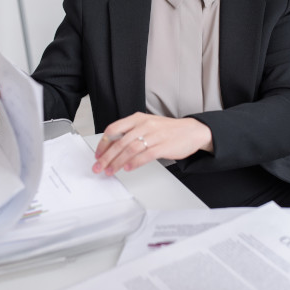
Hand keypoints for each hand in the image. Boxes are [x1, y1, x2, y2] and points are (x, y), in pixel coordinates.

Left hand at [93, 112, 212, 175]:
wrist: (191, 131)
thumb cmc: (167, 130)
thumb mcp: (147, 125)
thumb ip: (130, 133)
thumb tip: (112, 147)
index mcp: (137, 118)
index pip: (113, 129)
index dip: (103, 144)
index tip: (98, 154)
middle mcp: (144, 125)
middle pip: (119, 142)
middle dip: (106, 157)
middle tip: (99, 167)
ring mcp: (154, 135)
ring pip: (130, 149)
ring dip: (118, 162)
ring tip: (111, 171)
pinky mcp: (163, 146)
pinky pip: (145, 155)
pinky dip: (135, 163)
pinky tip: (128, 168)